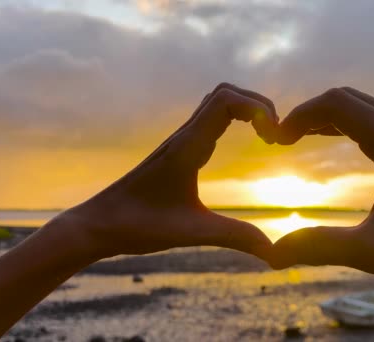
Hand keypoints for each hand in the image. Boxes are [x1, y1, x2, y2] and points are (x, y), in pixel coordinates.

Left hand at [61, 83, 276, 258]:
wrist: (99, 224)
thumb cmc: (138, 226)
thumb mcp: (191, 232)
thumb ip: (234, 236)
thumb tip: (272, 251)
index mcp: (187, 147)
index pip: (226, 100)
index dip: (257, 108)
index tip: (273, 137)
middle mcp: (184, 137)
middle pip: (225, 92)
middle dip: (257, 104)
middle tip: (274, 135)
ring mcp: (181, 141)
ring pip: (217, 103)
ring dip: (246, 110)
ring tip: (266, 137)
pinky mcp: (179, 151)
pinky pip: (210, 119)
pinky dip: (235, 120)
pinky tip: (244, 144)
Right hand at [270, 87, 373, 281]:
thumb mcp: (372, 251)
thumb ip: (321, 246)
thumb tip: (272, 255)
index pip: (336, 104)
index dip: (299, 116)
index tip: (277, 140)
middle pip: (346, 97)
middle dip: (309, 113)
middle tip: (283, 140)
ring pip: (362, 104)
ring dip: (328, 116)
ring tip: (298, 138)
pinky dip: (348, 122)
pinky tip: (333, 139)